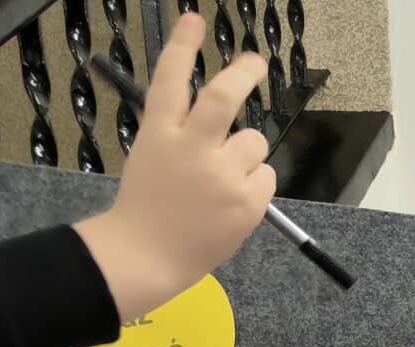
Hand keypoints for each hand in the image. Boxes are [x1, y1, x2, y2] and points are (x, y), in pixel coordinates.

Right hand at [73, 13, 273, 322]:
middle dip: (244, 73)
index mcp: (159, 132)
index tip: (194, 20)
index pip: (171, 78)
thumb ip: (181, 133)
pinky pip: (266, 176)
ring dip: (248, 154)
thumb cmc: (149, 206)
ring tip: (225, 179)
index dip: (183, 46)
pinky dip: (255, 184)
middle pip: (224, 98)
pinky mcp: (246, 201)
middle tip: (256, 61)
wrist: (148, 254)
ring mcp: (221, 175)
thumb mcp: (152, 155)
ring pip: (255, 142)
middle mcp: (191, 148)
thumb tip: (218, 119)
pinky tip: (233, 203)